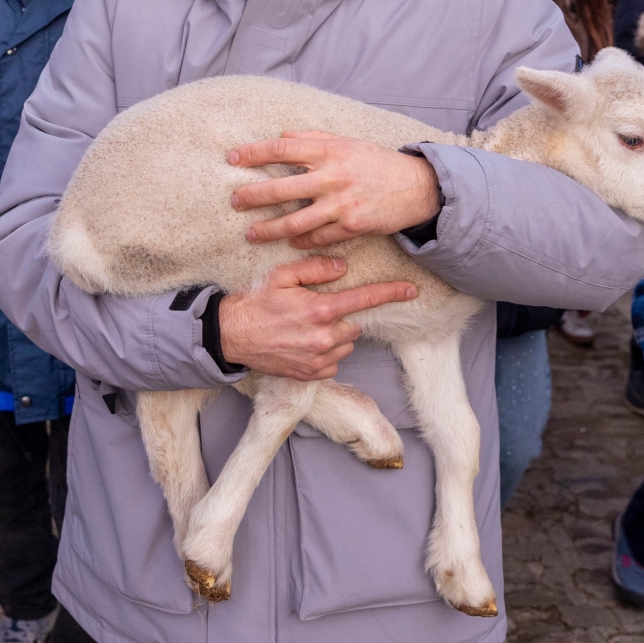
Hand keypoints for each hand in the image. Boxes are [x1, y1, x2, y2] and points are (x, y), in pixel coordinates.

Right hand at [218, 254, 417, 379]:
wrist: (232, 336)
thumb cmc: (257, 303)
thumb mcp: (283, 275)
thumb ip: (316, 268)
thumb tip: (342, 268)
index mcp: (320, 309)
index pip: (364, 299)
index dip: (390, 293)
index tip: (411, 291)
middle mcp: (324, 337)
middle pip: (354, 323)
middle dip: (341, 316)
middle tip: (316, 310)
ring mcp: (319, 359)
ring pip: (346, 342)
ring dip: (336, 334)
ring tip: (307, 328)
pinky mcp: (312, 374)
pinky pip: (334, 360)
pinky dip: (327, 352)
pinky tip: (305, 343)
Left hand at [229, 130, 440, 247]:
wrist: (416, 186)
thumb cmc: (377, 162)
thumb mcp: (347, 142)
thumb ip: (314, 137)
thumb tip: (282, 134)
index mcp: (330, 150)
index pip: (283, 149)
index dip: (254, 153)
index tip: (233, 158)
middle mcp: (333, 176)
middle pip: (281, 188)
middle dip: (252, 196)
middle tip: (234, 201)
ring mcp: (342, 203)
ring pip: (295, 221)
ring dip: (269, 229)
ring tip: (252, 233)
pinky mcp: (353, 226)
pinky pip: (318, 237)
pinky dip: (301, 241)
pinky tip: (289, 242)